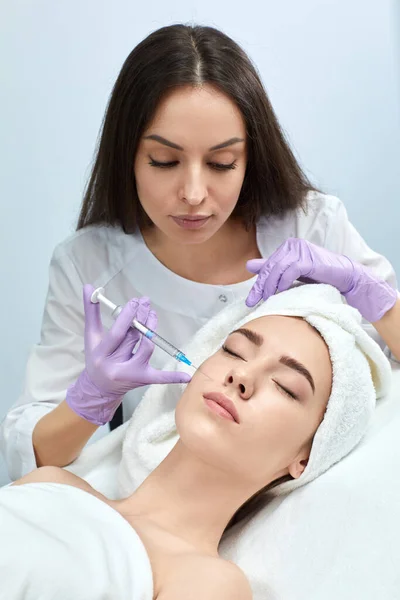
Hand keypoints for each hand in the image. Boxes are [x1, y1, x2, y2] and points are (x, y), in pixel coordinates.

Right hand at [66, 285, 190, 425]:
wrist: (99, 387)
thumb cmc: (96, 356)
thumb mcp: (91, 336)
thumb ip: (90, 311)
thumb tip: (89, 286)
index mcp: (101, 354)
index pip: (117, 333)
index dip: (127, 317)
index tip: (134, 301)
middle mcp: (115, 366)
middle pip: (132, 339)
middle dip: (140, 319)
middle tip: (145, 302)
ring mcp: (131, 374)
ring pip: (145, 349)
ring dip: (150, 331)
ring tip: (151, 314)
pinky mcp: (143, 379)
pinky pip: (160, 378)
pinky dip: (173, 377)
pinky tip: (187, 376)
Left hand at [246, 238, 396, 321]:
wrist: (344, 276)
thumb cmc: (319, 275)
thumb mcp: (292, 272)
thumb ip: (273, 268)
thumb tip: (249, 265)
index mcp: (287, 247)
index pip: (267, 266)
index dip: (258, 283)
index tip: (250, 300)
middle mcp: (292, 245)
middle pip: (270, 267)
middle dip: (260, 286)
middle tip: (253, 302)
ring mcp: (301, 250)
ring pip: (278, 269)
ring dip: (270, 286)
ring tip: (267, 299)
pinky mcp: (309, 259)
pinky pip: (290, 271)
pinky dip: (283, 282)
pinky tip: (281, 291)